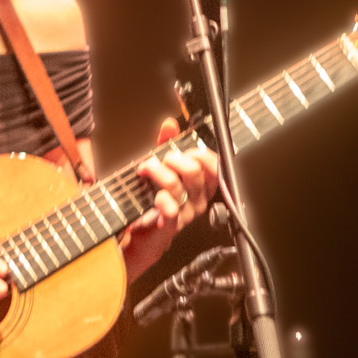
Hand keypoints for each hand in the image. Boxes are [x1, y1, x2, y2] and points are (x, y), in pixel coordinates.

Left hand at [131, 119, 218, 240]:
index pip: (214, 166)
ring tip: (146, 170)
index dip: (199, 153)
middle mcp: (198, 199)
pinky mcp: (172, 224)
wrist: (143, 233)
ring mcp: (186, 212)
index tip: (184, 150)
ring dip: (156, 171)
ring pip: (176, 184)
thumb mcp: (162, 166)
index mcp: (202, 185)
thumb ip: (168, 144)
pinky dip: (161, 198)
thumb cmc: (154, 199)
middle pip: (193, 171)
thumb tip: (170, 124)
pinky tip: (155, 197)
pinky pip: (170, 208)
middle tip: (160, 161)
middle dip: (173, 159)